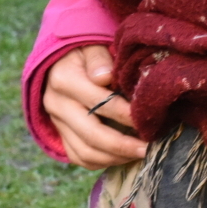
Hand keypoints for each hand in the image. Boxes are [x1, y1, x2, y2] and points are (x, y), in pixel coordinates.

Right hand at [44, 44, 147, 169]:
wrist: (60, 61)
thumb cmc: (86, 52)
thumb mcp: (91, 46)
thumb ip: (99, 59)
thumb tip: (105, 76)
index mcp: (65, 80)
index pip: (101, 103)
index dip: (127, 115)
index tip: (151, 122)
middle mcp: (57, 104)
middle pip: (92, 135)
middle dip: (123, 145)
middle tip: (149, 149)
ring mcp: (56, 122)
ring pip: (85, 152)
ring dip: (115, 157)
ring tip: (141, 154)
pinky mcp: (60, 134)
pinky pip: (79, 157)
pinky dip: (102, 161)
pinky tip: (125, 157)